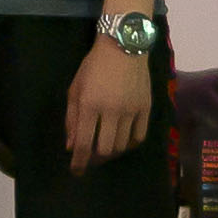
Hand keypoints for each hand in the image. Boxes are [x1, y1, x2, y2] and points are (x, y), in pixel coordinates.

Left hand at [65, 38, 158, 172]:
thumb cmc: (94, 66)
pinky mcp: (146, 108)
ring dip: (111, 151)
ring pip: (122, 145)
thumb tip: (71, 146)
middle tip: (91, 156)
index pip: (84, 144)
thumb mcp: (75, 89)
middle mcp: (111, 111)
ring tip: (106, 147)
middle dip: (95, 158)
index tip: (76, 172)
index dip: (79, 162)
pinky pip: (139, 136)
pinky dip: (129, 144)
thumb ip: (72, 119)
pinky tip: (123, 141)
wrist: (124, 46)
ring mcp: (131, 110)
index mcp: (90, 105)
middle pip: (105, 149)